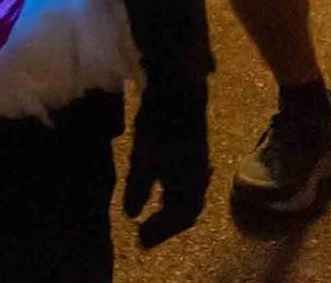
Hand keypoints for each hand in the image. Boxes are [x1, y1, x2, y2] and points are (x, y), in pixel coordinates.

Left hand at [123, 80, 210, 248]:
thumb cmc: (158, 125)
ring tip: (153, 218)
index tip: (141, 241)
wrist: (179, 90)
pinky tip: (163, 191)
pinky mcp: (195, 152)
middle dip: (166, 225)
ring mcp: (200, 165)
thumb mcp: (142, 157)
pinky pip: (189, 184)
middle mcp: (200, 179)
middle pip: (187, 210)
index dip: (160, 231)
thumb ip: (138, 187)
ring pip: (189, 197)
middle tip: (146, 235)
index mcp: (189, 184)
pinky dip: (175, 195)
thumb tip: (131, 215)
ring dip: (171, 211)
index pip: (179, 218)